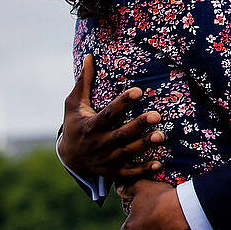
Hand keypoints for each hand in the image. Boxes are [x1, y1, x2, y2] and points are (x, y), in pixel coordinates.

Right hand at [61, 54, 165, 180]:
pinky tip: (159, 164)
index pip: (108, 114)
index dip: (122, 103)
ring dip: (144, 145)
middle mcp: (99, 144)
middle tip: (157, 115)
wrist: (69, 158)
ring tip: (161, 135)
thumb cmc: (75, 125)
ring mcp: (106, 159)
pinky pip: (129, 173)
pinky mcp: (113, 171)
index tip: (139, 91)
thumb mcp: (74, 104)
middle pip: (120, 135)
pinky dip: (143, 171)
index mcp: (91, 126)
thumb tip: (89, 57)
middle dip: (138, 125)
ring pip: (127, 153)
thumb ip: (84, 82)